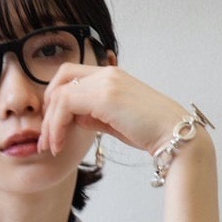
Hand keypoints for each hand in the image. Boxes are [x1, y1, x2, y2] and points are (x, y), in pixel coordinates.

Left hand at [37, 62, 210, 163]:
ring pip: (59, 94)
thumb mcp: (116, 122)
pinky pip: (65, 105)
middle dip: (47, 110)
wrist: (176, 136)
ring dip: (50, 124)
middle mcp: (107, 73)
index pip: (70, 76)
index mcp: (111, 76)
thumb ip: (94, 116)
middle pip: (60, 79)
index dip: (55, 100)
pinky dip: (57, 126)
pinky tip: (60, 145)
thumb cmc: (151, 133)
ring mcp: (106, 82)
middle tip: (46, 139)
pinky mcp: (105, 95)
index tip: (53, 129)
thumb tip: (74, 118)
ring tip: (51, 147)